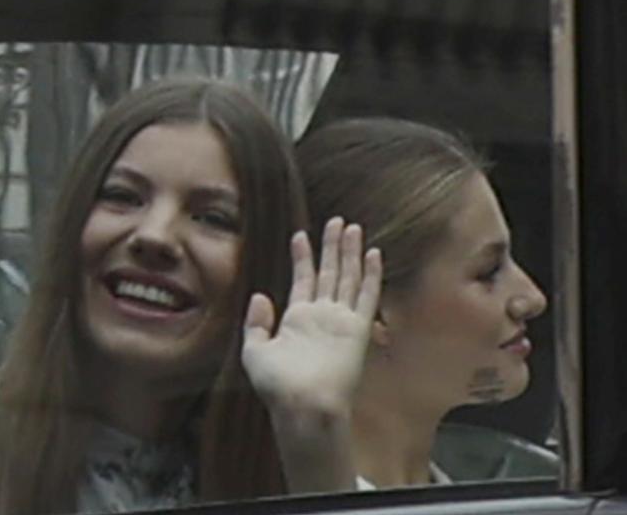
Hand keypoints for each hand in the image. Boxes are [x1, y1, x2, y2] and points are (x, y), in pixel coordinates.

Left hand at [241, 217, 381, 420]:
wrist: (302, 406)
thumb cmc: (277, 387)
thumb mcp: (253, 351)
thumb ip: (255, 322)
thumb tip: (259, 296)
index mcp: (297, 320)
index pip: (302, 279)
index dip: (302, 257)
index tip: (301, 235)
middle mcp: (321, 316)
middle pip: (329, 273)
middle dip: (332, 246)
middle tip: (336, 221)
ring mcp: (340, 321)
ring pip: (347, 277)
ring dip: (349, 252)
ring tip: (351, 227)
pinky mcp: (357, 328)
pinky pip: (366, 295)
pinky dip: (370, 274)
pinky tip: (373, 253)